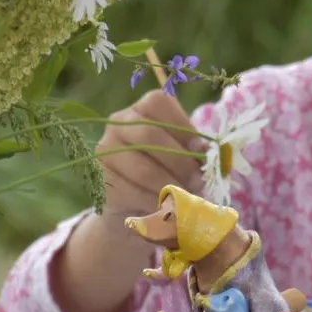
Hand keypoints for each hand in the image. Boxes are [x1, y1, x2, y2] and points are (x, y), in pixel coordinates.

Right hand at [97, 89, 204, 219]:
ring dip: (170, 186)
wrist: (131, 206)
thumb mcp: (179, 156)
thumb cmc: (163, 173)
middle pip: (150, 135)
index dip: (183, 126)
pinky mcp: (101, 180)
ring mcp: (105, 151)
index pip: (159, 103)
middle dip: (181, 161)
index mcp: (140, 110)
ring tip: (187, 198)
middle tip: (199, 181)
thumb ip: (192, 149)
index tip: (201, 149)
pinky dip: (155, 202)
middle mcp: (118, 125)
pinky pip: (132, 192)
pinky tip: (166, 208)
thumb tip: (210, 154)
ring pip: (143, 168)